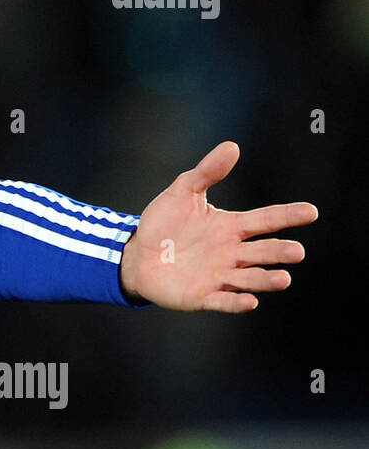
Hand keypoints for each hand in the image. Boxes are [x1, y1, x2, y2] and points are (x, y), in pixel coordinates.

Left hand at [118, 141, 316, 312]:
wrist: (136, 255)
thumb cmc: (163, 224)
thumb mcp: (181, 192)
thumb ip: (206, 172)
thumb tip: (232, 146)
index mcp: (231, 227)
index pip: (266, 219)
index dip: (288, 215)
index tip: (311, 211)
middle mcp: (232, 252)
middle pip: (263, 251)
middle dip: (280, 252)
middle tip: (296, 251)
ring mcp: (219, 275)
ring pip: (250, 278)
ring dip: (266, 279)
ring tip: (283, 278)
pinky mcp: (203, 296)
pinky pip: (224, 301)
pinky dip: (237, 303)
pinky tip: (250, 301)